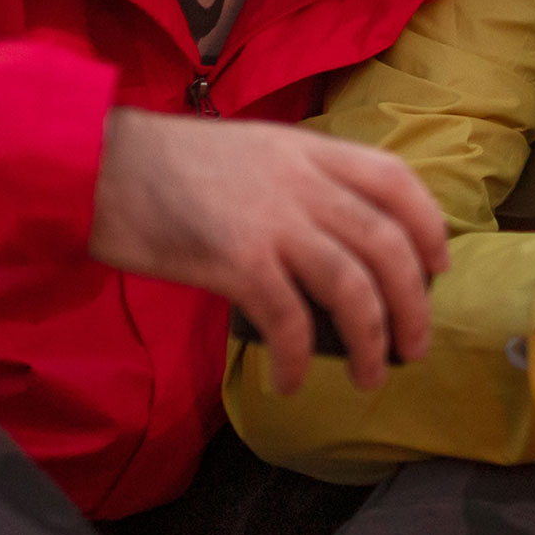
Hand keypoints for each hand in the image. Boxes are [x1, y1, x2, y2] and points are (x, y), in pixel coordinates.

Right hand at [88, 108, 450, 395]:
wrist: (95, 165)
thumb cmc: (166, 167)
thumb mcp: (253, 153)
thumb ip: (300, 184)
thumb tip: (338, 242)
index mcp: (310, 151)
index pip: (397, 181)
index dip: (429, 227)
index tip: (439, 267)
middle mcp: (302, 183)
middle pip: (388, 245)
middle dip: (414, 304)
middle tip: (416, 345)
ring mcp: (272, 221)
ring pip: (353, 287)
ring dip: (372, 341)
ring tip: (371, 376)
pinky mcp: (236, 260)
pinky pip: (288, 319)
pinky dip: (296, 358)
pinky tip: (290, 383)